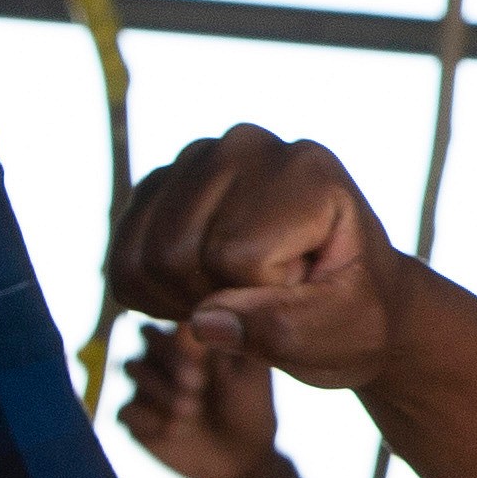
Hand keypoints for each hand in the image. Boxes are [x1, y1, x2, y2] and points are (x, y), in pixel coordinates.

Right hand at [114, 125, 412, 391]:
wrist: (354, 294)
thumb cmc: (354, 313)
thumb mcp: (337, 331)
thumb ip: (277, 328)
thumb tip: (203, 322)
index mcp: (305, 169)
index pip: (234, 254)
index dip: (262, 296)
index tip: (306, 290)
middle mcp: (247, 146)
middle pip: (175, 252)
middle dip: (213, 299)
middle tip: (267, 298)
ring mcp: (199, 158)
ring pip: (142, 257)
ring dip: (181, 298)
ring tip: (239, 291)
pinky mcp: (164, 183)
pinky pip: (122, 256)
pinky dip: (153, 292)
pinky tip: (204, 288)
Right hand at [118, 320, 290, 477]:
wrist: (242, 460)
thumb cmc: (251, 408)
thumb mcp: (251, 373)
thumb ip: (235, 340)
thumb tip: (217, 311)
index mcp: (193, 337)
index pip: (173, 312)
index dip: (187, 328)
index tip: (206, 352)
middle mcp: (164, 355)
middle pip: (145, 333)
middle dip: (169, 356)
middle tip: (198, 384)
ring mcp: (146, 386)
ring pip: (130, 366)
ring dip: (159, 387)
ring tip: (191, 410)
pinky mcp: (135, 419)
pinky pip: (124, 409)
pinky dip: (147, 418)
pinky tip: (174, 431)